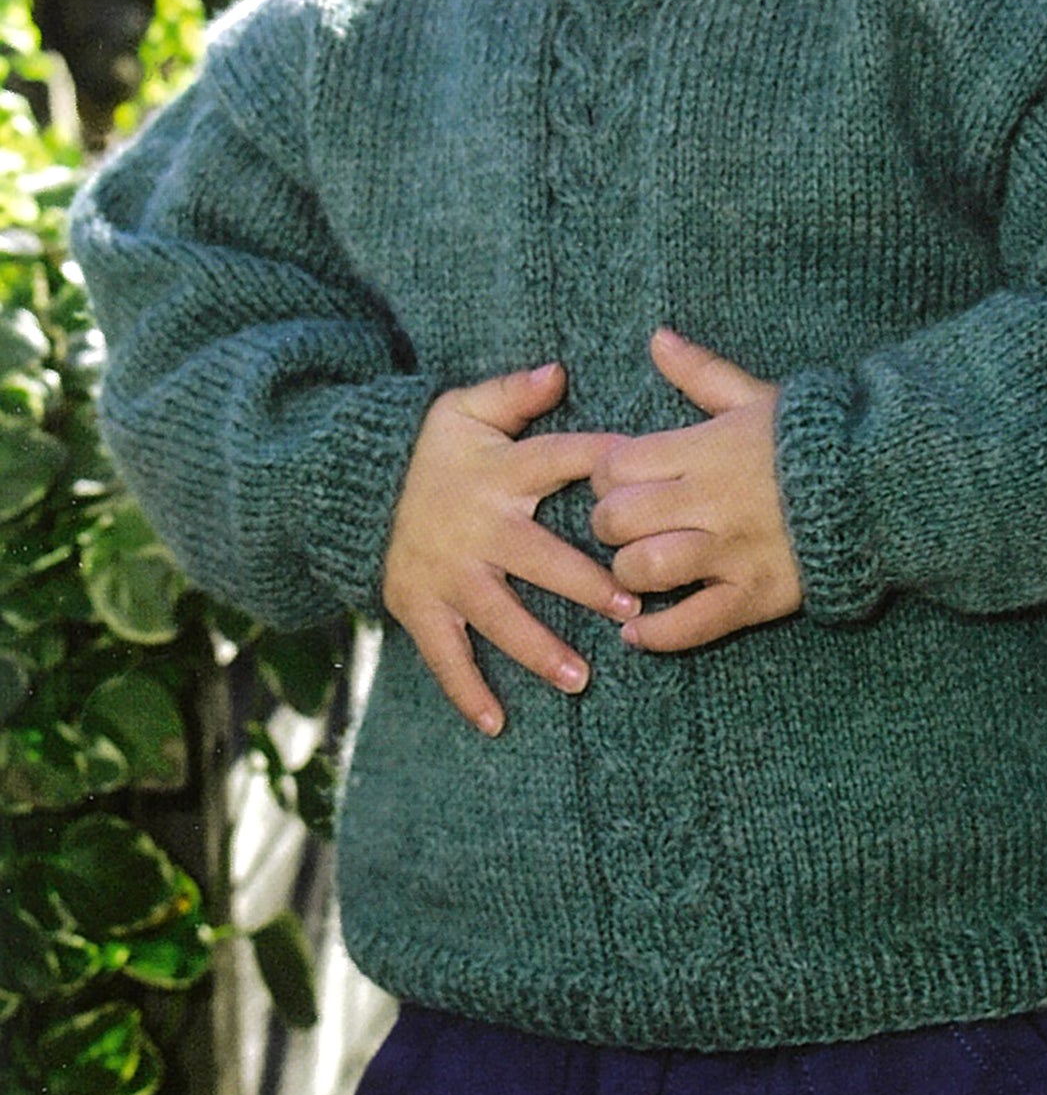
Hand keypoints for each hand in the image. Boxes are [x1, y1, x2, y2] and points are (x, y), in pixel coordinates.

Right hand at [383, 361, 638, 734]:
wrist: (348, 488)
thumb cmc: (428, 450)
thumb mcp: (463, 409)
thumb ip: (513, 393)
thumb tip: (560, 370)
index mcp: (499, 472)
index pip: (560, 462)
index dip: (603, 467)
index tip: (650, 488)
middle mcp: (478, 526)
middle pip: (539, 558)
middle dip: (586, 584)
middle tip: (631, 607)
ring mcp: (448, 573)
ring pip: (500, 616)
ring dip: (539, 649)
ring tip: (581, 677)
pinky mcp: (420, 607)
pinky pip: (445, 656)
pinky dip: (467, 691)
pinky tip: (496, 723)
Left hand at [589, 329, 801, 652]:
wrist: (882, 486)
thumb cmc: (815, 439)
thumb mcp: (756, 397)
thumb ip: (701, 372)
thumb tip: (657, 338)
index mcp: (706, 450)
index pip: (615, 465)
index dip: (606, 474)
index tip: (620, 479)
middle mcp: (711, 501)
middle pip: (618, 519)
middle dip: (608, 524)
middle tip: (624, 524)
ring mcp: (731, 552)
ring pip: (645, 569)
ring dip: (629, 573)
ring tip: (637, 567)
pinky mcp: (754, 596)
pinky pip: (690, 625)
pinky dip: (656, 634)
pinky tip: (637, 631)